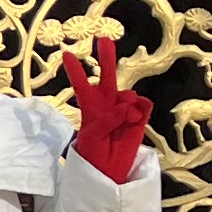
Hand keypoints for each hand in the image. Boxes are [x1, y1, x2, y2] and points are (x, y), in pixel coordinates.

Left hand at [60, 35, 152, 186]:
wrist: (110, 172)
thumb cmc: (94, 154)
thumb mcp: (94, 135)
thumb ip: (108, 117)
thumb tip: (128, 103)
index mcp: (91, 107)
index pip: (82, 85)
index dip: (76, 70)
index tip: (67, 53)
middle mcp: (108, 105)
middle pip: (108, 77)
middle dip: (106, 58)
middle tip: (103, 39)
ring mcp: (125, 110)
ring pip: (129, 92)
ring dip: (128, 99)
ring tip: (127, 116)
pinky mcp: (140, 118)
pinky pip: (144, 104)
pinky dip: (141, 108)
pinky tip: (137, 116)